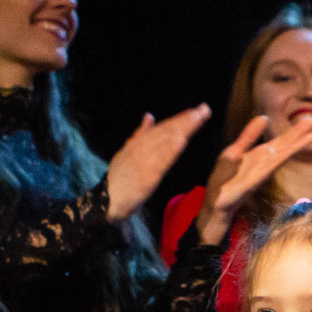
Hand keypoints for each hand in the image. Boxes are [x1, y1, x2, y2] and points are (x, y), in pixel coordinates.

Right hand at [104, 104, 210, 220]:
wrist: (108, 201)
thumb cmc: (120, 178)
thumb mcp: (127, 152)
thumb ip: (140, 134)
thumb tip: (149, 116)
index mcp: (138, 143)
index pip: (162, 127)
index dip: (179, 118)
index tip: (196, 110)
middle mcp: (140, 148)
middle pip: (166, 132)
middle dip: (186, 121)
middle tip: (204, 110)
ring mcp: (143, 162)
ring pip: (166, 143)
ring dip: (182, 130)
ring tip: (197, 119)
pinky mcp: (146, 177)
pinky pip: (160, 162)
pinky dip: (171, 151)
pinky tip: (182, 142)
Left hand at [195, 116, 311, 244]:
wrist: (215, 201)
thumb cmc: (224, 179)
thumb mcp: (235, 151)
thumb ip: (249, 135)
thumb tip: (264, 117)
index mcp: (261, 154)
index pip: (282, 140)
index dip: (296, 130)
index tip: (310, 120)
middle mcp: (265, 162)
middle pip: (286, 144)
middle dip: (301, 133)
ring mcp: (262, 170)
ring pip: (283, 153)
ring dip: (298, 144)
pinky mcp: (255, 178)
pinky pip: (270, 164)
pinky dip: (281, 156)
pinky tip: (291, 149)